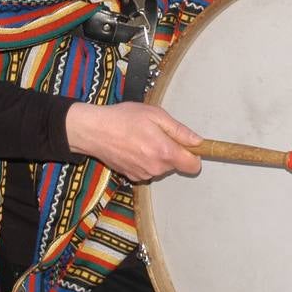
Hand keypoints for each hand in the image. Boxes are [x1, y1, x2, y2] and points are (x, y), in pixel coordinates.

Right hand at [65, 101, 202, 182]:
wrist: (93, 131)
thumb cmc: (123, 118)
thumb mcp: (156, 115)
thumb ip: (179, 131)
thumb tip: (198, 141)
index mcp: (165, 152)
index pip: (194, 166)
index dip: (194, 155)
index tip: (188, 145)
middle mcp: (156, 168)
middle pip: (176, 164)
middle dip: (172, 151)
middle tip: (157, 134)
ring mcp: (143, 174)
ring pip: (161, 167)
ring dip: (157, 155)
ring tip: (142, 138)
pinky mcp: (132, 176)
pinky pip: (148, 170)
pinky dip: (145, 160)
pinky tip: (133, 147)